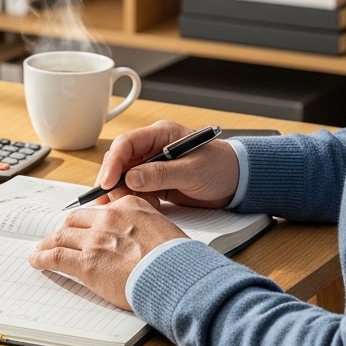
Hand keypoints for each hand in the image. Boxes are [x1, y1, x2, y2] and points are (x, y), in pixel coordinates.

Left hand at [28, 195, 187, 308]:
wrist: (176, 275)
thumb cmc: (177, 258)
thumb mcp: (163, 229)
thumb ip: (144, 227)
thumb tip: (139, 240)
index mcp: (129, 206)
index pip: (99, 210)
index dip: (88, 221)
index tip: (82, 227)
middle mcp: (108, 218)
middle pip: (76, 220)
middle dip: (66, 229)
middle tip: (59, 237)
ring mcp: (95, 240)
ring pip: (62, 236)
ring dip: (49, 243)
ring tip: (41, 249)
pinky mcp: (86, 263)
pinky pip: (57, 257)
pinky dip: (43, 258)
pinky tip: (37, 261)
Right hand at [95, 120, 239, 209]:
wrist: (238, 182)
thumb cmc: (221, 167)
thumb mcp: (192, 171)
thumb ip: (162, 174)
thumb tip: (131, 178)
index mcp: (161, 134)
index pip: (127, 144)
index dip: (113, 162)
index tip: (107, 182)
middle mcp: (153, 148)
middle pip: (121, 161)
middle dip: (112, 180)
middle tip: (107, 200)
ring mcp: (154, 166)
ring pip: (125, 178)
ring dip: (121, 193)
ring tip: (121, 208)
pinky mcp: (157, 183)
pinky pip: (137, 191)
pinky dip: (134, 201)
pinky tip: (137, 211)